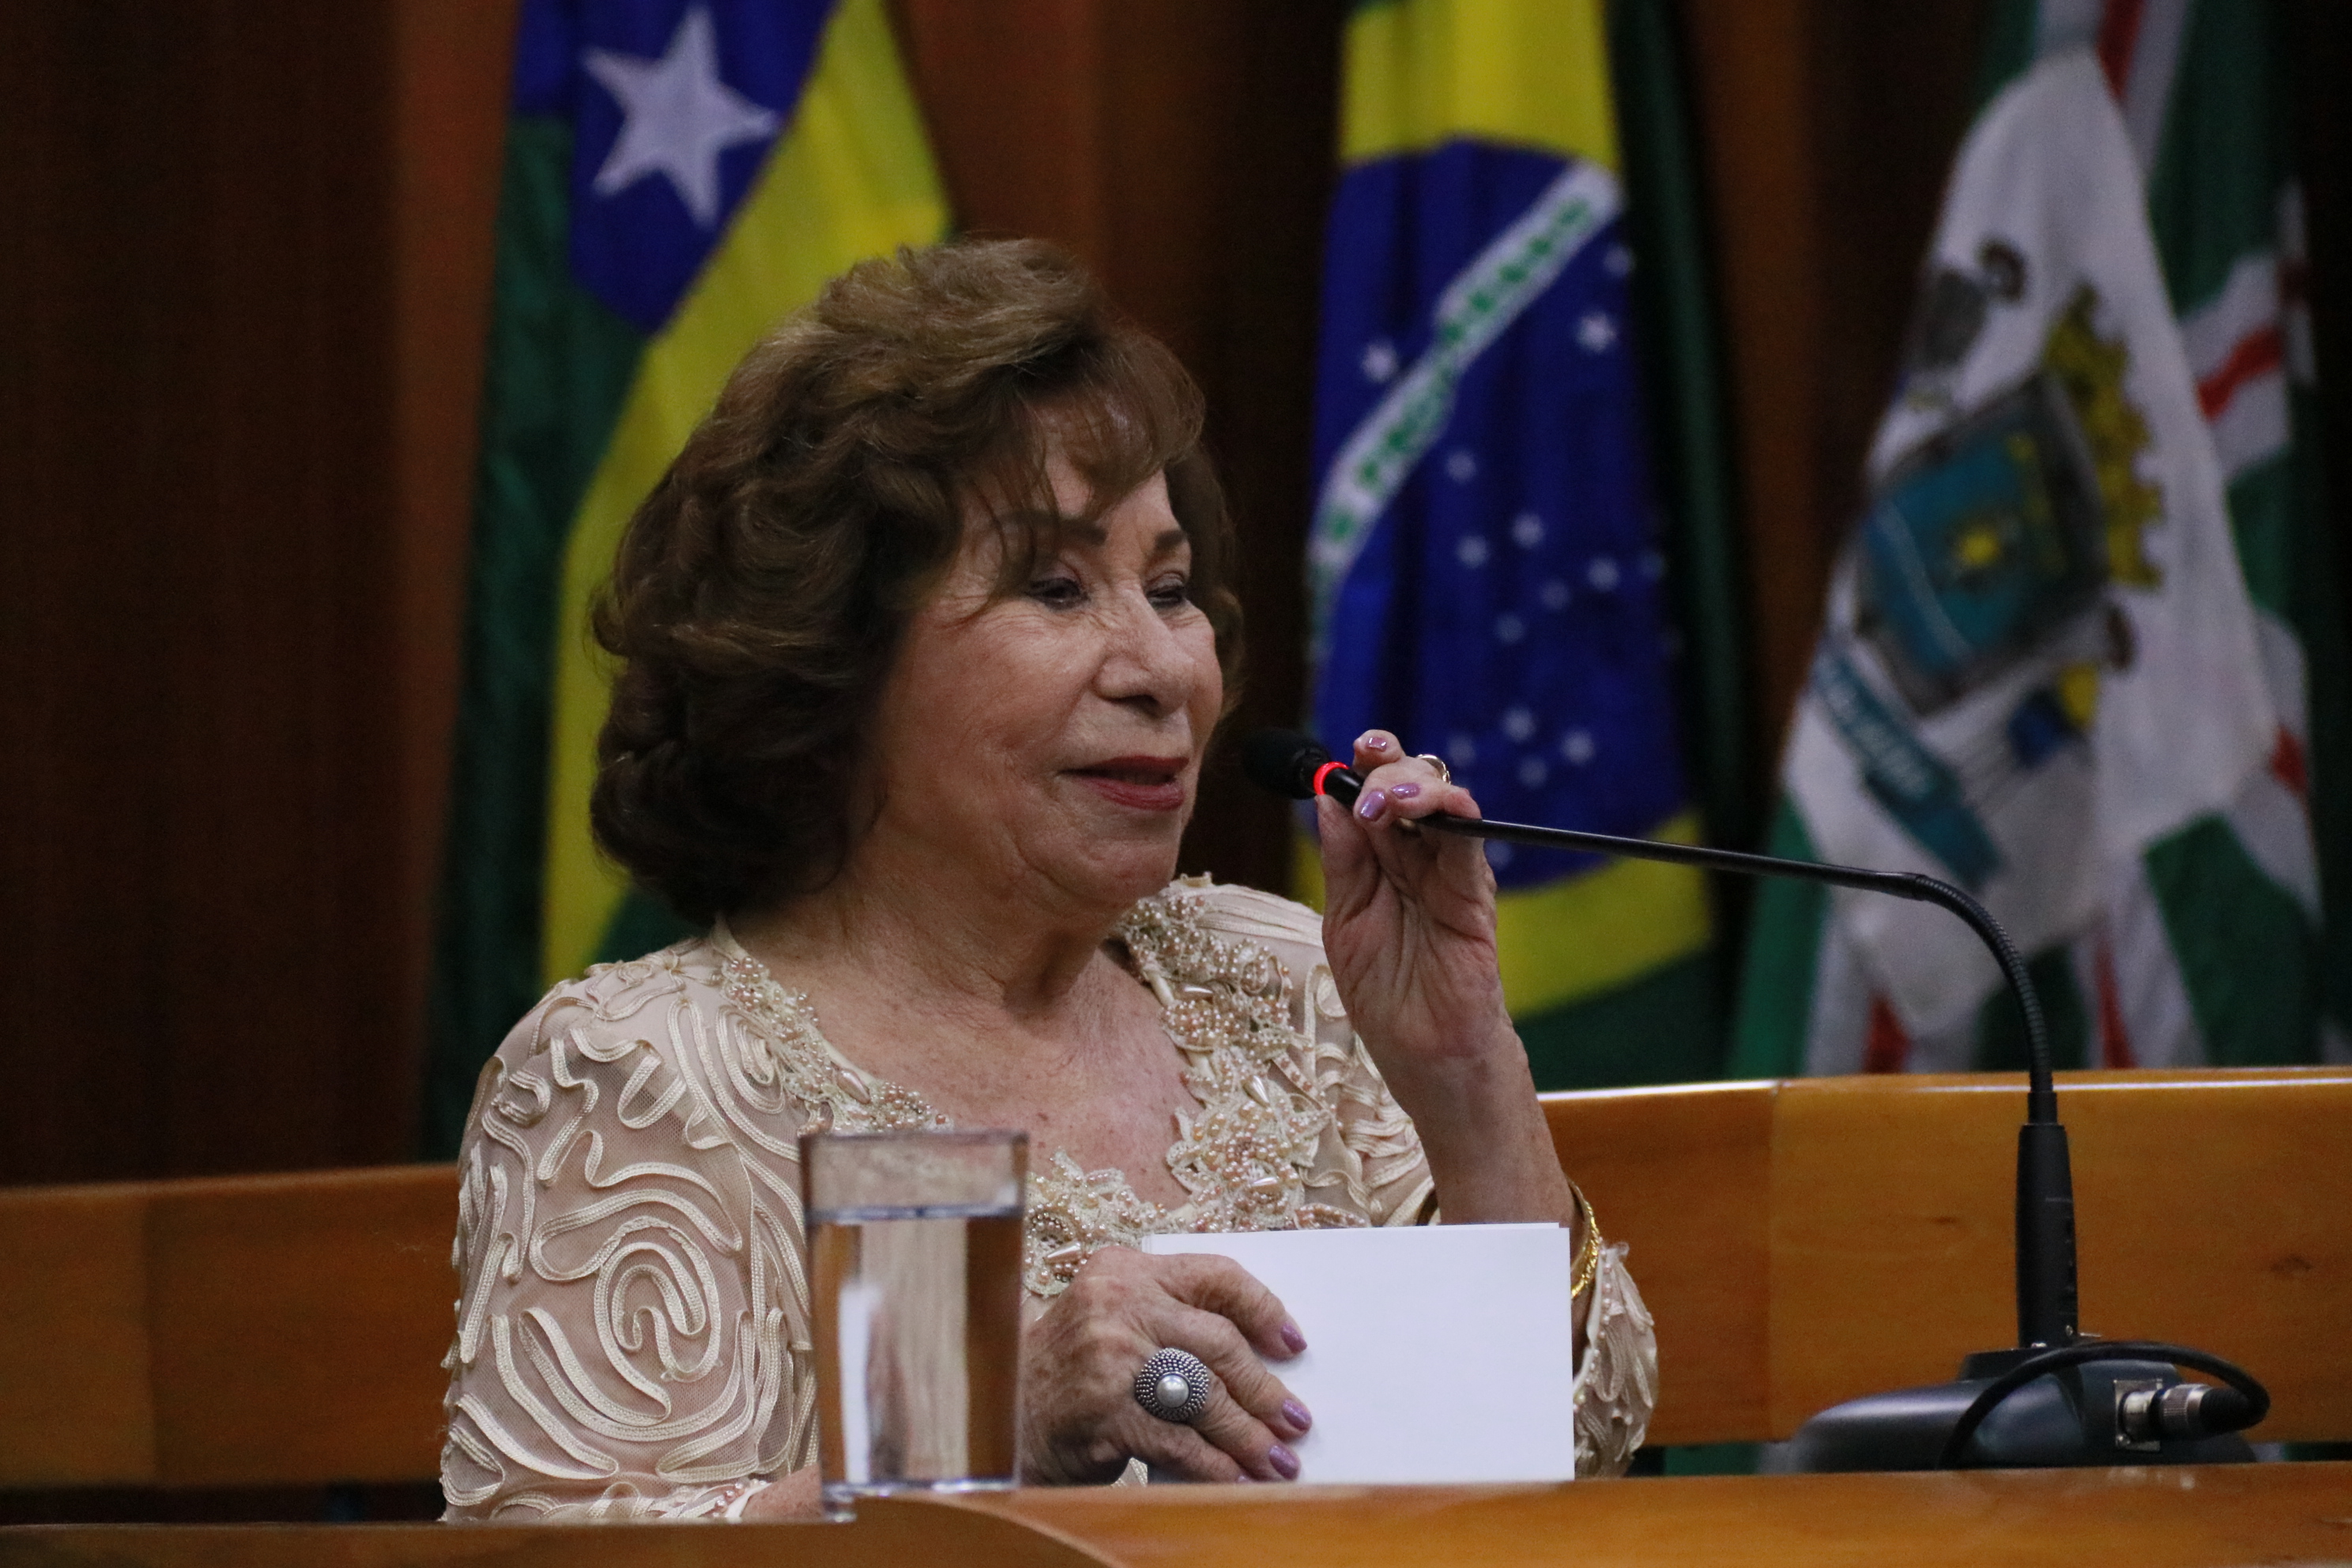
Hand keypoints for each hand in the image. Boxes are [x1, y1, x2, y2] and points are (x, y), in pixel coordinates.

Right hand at [1019, 1247, 1311, 1483]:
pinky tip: (1238, 1478)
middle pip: (1218, 1343)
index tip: (1293, 1344)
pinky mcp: (1105, 1410)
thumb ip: (1174, 1318)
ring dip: (1249, 1434)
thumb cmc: (1073, 1370)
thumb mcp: (1115, 1320)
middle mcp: (1116, 1303)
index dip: (1264, 1309)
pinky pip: (1179, 1440)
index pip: (1215, 1275)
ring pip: (1204, 1396)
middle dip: (1264, 1389)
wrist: (1004, 1417)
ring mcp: (1109, 1357)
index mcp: (1125, 1269)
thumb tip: (1263, 1355)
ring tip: (1277, 1459)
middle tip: (1295, 1420)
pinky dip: (1215, 1465)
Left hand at [1315, 730, 1577, 1238]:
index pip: (1373, 797)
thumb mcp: (1347, 922)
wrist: (1428, 1062)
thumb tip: (1329, 798)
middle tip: (1365, 770)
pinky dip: (1453, 815)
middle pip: (1408, 786)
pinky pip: (1470, 842)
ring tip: (1386, 801)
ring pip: (1442, 803)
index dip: (1362, 767)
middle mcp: (1418, 860)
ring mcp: (1449, 875)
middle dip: (1386, 764)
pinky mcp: (1475, 897)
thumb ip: (1344, 862)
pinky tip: (1428, 809)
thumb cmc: (1387, 999)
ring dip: (1413, 785)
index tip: (1343, 753)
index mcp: (1382, 864)